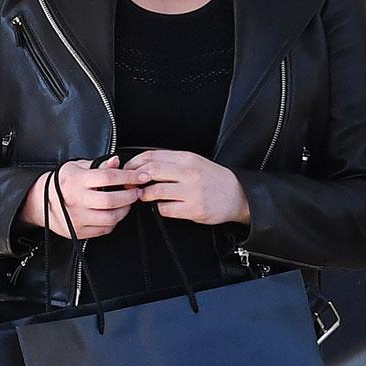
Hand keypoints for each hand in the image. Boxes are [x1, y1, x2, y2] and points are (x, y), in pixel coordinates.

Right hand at [21, 157, 143, 239]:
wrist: (40, 202)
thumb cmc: (62, 182)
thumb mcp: (77, 167)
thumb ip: (99, 165)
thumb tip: (116, 161)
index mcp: (76, 180)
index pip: (108, 177)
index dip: (129, 176)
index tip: (141, 176)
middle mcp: (75, 200)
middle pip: (111, 200)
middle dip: (130, 196)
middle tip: (136, 191)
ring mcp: (77, 218)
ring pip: (110, 218)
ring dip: (124, 210)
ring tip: (126, 203)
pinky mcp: (78, 231)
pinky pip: (104, 229)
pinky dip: (114, 221)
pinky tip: (114, 213)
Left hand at [125, 149, 250, 225]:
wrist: (238, 195)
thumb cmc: (212, 179)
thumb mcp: (193, 163)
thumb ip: (170, 162)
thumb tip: (141, 165)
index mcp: (186, 158)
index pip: (150, 156)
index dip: (133, 164)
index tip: (128, 172)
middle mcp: (189, 173)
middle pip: (150, 171)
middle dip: (134, 180)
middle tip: (130, 186)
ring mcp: (192, 191)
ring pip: (154, 191)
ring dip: (144, 195)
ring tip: (146, 196)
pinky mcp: (194, 209)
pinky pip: (165, 209)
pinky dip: (160, 208)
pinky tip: (165, 206)